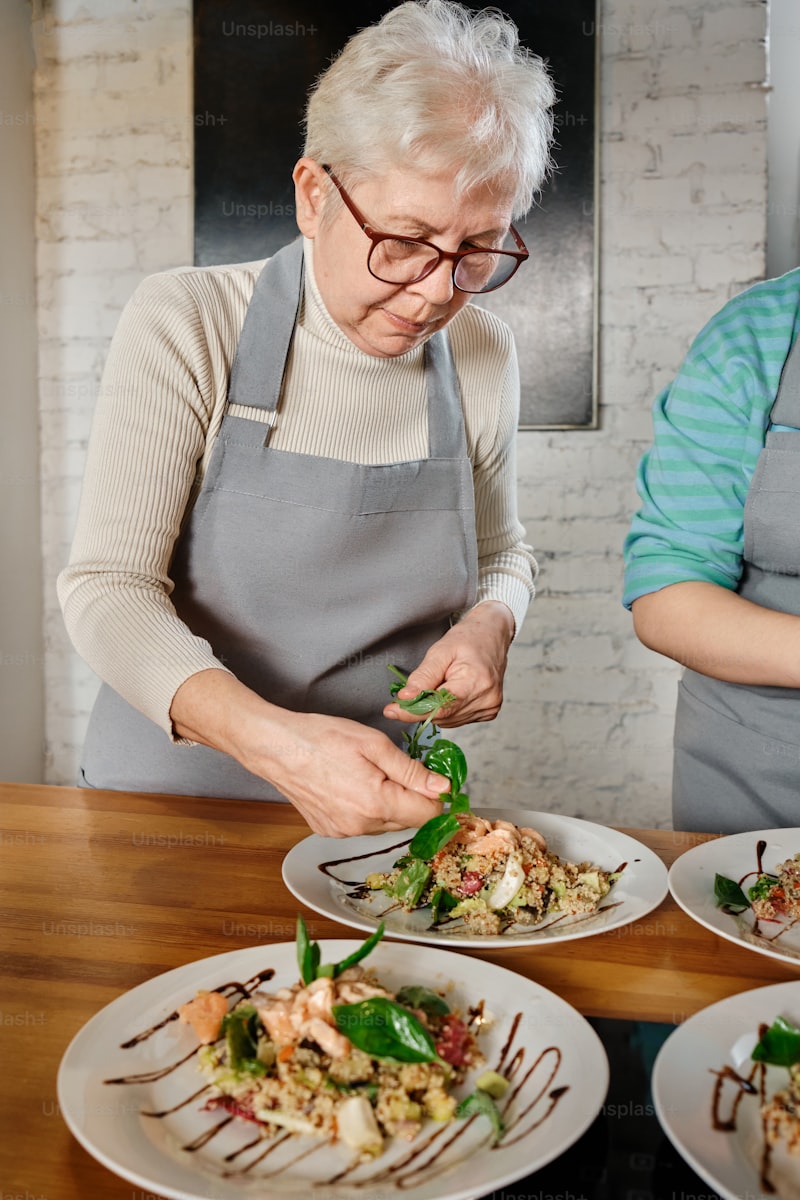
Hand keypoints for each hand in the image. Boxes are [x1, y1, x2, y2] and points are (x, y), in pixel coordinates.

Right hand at [170, 670, 447, 836]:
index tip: (436, 781)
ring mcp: (342, 831)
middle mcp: (360, 826)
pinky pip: (362, 824)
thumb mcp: (374, 743)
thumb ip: (411, 770)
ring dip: (389, 804)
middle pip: (407, 821)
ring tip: (371, 774)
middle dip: (412, 798)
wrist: (275, 747)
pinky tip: (352, 785)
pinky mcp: (328, 830)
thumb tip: (442, 788)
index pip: (427, 815)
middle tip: (400, 769)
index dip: (436, 797)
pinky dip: (366, 808)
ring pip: (385, 824)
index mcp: (376, 803)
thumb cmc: (322, 737)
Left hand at [383, 601, 514, 727]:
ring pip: (448, 720)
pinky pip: (457, 719)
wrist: (491, 635)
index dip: (414, 711)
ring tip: (439, 684)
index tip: (392, 711)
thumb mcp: (440, 651)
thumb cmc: (468, 639)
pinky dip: (446, 709)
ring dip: (435, 708)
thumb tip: (405, 697)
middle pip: (443, 715)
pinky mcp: (488, 713)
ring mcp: (489, 708)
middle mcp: (487, 699)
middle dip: (422, 706)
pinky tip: (449, 691)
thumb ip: (423, 677)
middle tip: (411, 691)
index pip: (441, 706)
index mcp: (477, 681)